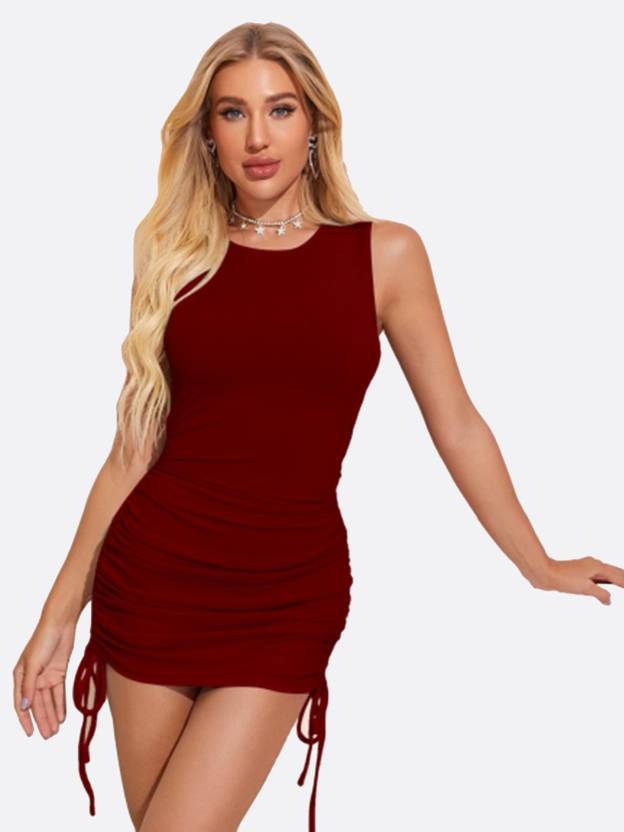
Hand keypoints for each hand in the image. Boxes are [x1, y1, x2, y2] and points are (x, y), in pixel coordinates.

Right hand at [13, 618, 76, 738]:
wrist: (60, 624)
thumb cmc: (42, 640)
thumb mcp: (33, 664)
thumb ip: (29, 686)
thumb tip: (24, 707)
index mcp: (20, 676)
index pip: (21, 703)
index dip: (25, 719)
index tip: (30, 733)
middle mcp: (32, 678)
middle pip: (37, 704)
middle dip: (42, 720)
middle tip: (48, 736)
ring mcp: (45, 676)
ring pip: (48, 701)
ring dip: (51, 715)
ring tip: (55, 731)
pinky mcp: (58, 672)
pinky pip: (58, 693)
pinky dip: (60, 704)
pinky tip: (62, 717)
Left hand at [531, 556, 623, 604]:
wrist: (544, 572)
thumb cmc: (563, 578)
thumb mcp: (585, 588)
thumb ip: (600, 594)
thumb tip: (609, 600)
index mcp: (597, 567)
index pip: (618, 576)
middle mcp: (593, 564)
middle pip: (615, 571)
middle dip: (623, 578)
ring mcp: (586, 567)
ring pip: (606, 572)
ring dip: (616, 578)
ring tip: (622, 583)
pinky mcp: (579, 572)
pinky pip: (598, 575)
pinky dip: (606, 579)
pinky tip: (604, 583)